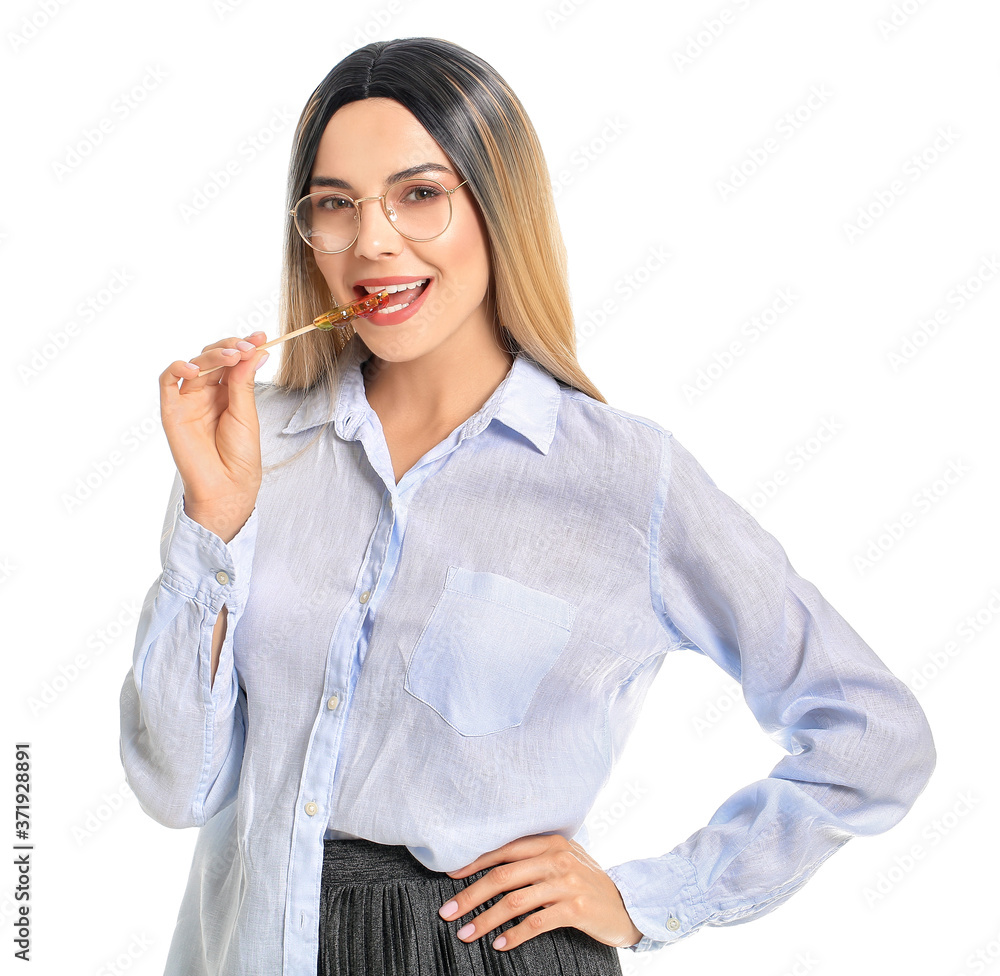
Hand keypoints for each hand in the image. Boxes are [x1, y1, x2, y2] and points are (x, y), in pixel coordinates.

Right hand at [159, 331, 269, 542]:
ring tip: (232, 356)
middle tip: (247, 346)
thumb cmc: (240, 454)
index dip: (244, 346)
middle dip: (230, 347)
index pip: (232, 361)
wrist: (227, 485)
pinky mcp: (171, 411)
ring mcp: (188, 400)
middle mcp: (207, 393)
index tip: (261, 337)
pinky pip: (167, 382)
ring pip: (194, 365)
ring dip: (212, 356)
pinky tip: (195, 370)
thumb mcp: (246, 413)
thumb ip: (245, 382)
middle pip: (213, 358)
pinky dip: (178, 369)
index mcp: (228, 393)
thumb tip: (256, 351)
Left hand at [437, 833, 643, 951]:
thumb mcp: (563, 860)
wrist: (627, 904)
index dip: (474, 862)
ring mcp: (566, 883)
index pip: (503, 849)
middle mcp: (556, 858)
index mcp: (549, 842)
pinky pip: (535, 923)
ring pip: (514, 901)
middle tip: (447, 912)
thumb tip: (490, 865)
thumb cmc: (587, 882)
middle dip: (470, 895)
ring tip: (466, 933)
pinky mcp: (575, 908)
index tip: (450, 876)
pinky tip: (499, 944)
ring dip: (485, 919)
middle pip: (502, 876)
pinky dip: (513, 935)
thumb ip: (534, 857)